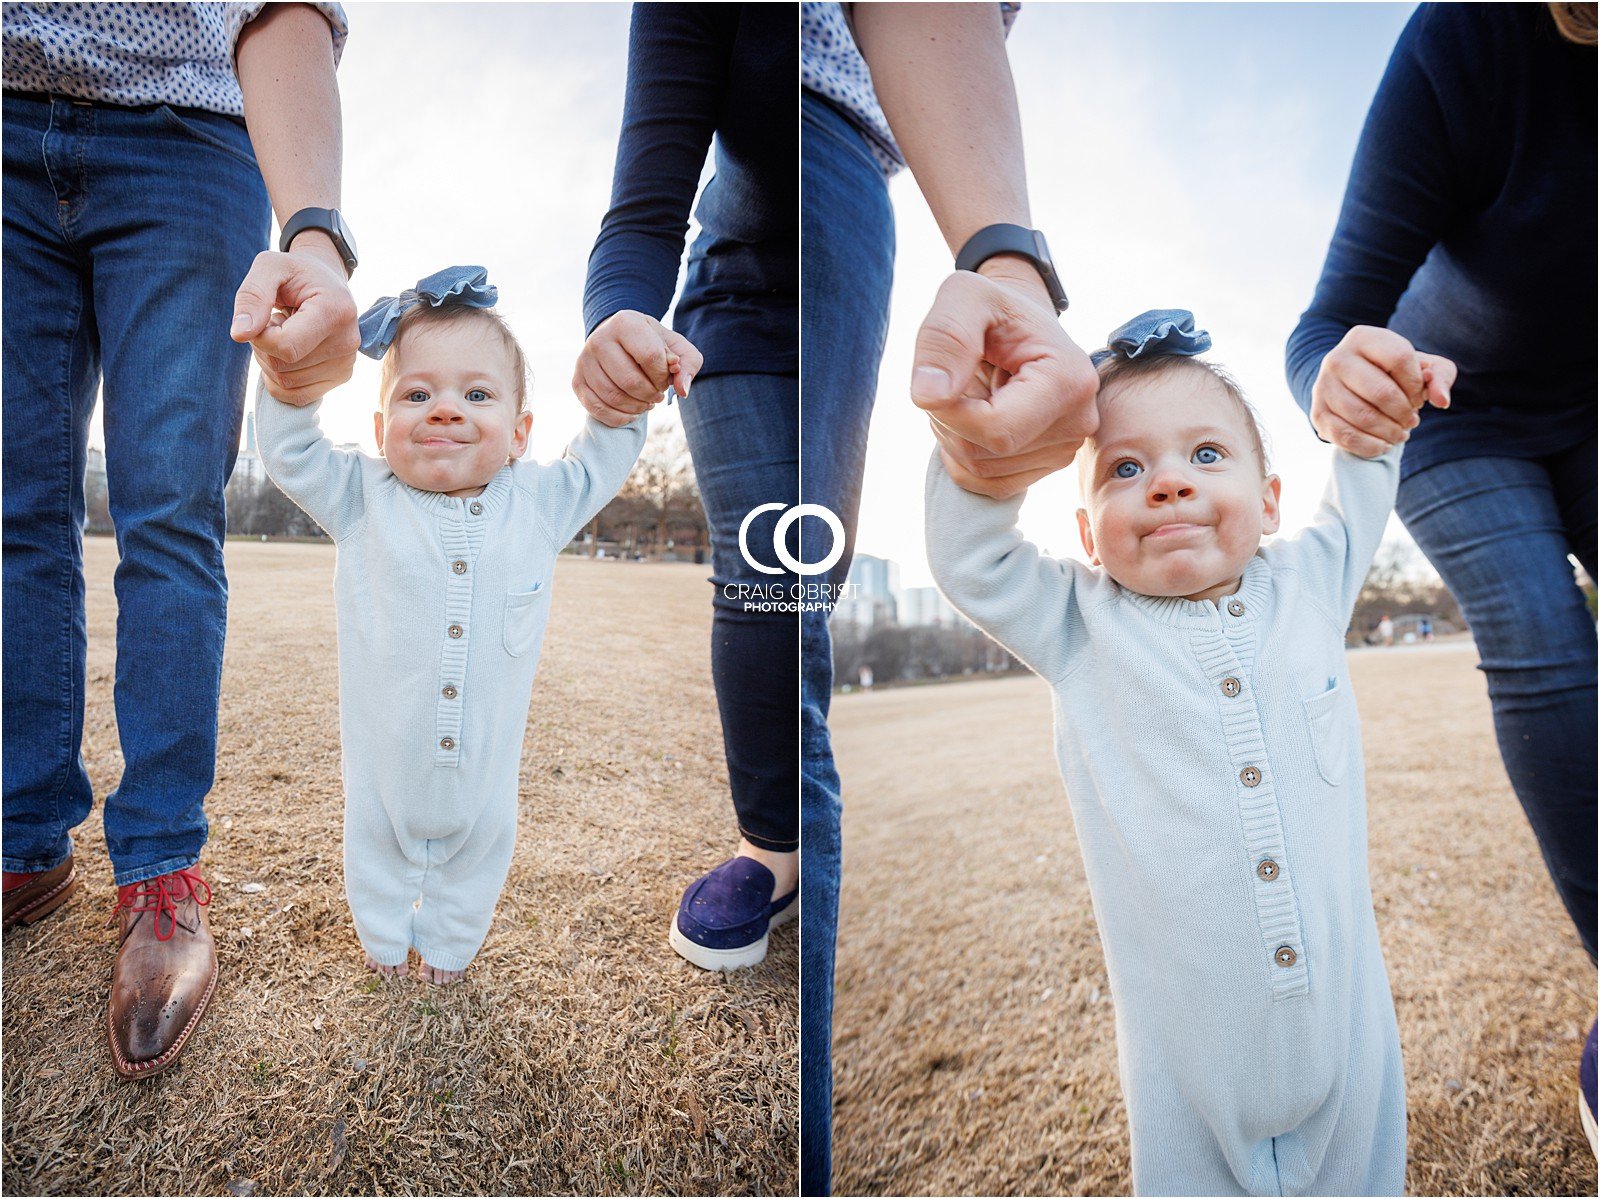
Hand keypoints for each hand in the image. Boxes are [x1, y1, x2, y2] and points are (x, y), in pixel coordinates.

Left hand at [231, 238, 359, 406]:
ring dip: (271, 361)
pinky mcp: (341, 377)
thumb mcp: (269, 267)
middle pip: (283, 367)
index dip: (260, 337)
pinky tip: (289, 353)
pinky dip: (280, 379)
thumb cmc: (296, 273)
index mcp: (335, 311)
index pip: (286, 347)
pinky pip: (296, 396)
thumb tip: (239, 334)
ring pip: (286, 383)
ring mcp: (346, 364)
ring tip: (286, 333)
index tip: (262, 317)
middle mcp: (347, 342)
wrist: (327, 282)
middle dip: (264, 347)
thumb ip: (251, 296)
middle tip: (275, 321)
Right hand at [573, 310, 702, 428]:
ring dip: (638, 408)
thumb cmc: (654, 345)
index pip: (651, 357)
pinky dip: (619, 417)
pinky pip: (597, 409)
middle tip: (657, 394)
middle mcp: (599, 339)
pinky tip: (632, 413)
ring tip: (647, 402)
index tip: (666, 377)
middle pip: (631, 381)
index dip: (664, 376)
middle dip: (651, 394)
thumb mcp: (678, 348)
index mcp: (626, 323)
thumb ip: (688, 366)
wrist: (620, 341)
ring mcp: (584, 361)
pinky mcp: (577, 381)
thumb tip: (682, 390)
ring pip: (614, 397)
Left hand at [910, 265, 1099, 498]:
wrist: (1018, 326)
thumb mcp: (964, 297)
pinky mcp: (1046, 465)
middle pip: (985, 453)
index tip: (942, 377)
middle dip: (950, 420)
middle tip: (957, 377)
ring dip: (955, 434)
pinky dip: (965, 454)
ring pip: (981, 469)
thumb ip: (945, 337)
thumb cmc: (991, 307)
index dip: (950, 411)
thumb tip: (928, 395)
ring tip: (971, 391)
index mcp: (1068, 379)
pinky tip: (975, 417)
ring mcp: (1065, 449)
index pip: (996, 430)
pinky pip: (987, 483)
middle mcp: (1078, 422)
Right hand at [1310, 325, 1454, 457]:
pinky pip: (1345, 436)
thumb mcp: (1422, 366)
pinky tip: (1384, 445)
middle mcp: (1337, 358)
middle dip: (1404, 412)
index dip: (1416, 384)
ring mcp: (1323, 387)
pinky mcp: (1317, 413)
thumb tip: (1440, 400)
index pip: (1400, 359)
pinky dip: (1370, 446)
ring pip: (1363, 416)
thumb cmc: (1393, 373)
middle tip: (1411, 420)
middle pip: (1381, 391)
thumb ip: (1439, 377)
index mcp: (1363, 337)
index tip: (1418, 395)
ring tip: (1400, 433)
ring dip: (1390, 431)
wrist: (1351, 383)